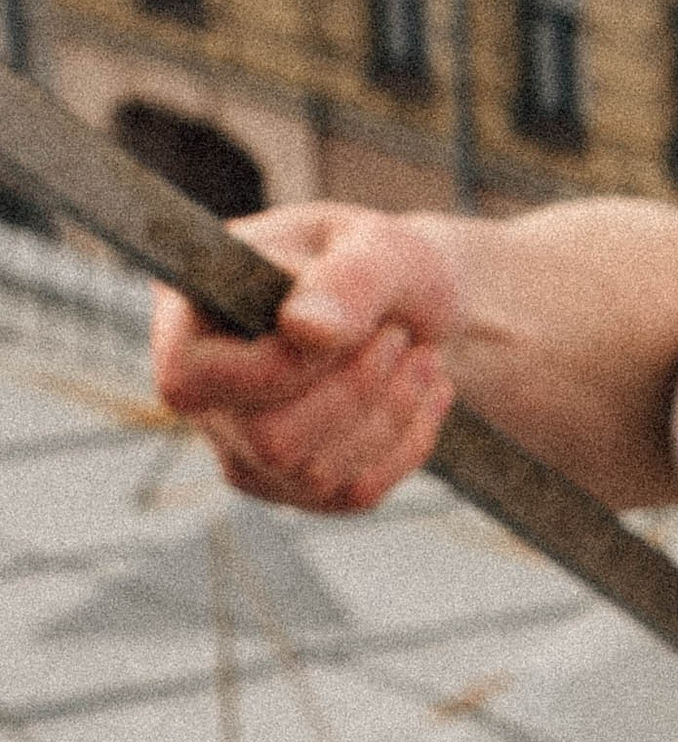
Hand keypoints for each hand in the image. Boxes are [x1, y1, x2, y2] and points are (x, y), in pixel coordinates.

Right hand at [151, 203, 460, 512]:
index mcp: (189, 320)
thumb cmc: (382, 263)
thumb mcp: (378, 247)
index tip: (355, 323)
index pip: (191, 382)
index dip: (285, 366)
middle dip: (356, 389)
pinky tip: (425, 392)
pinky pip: (351, 494)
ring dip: (390, 411)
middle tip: (398, 335)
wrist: (418, 302)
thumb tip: (304, 329)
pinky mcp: (294, 486)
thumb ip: (344, 279)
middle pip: (269, 440)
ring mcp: (244, 448)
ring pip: (314, 474)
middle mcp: (204, 395)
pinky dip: (407, 443)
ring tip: (420, 354)